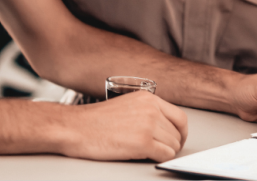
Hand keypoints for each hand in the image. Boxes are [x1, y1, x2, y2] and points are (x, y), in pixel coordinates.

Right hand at [62, 90, 187, 161]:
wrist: (75, 128)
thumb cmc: (95, 120)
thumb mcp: (127, 105)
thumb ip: (147, 111)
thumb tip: (165, 127)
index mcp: (149, 99)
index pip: (180, 117)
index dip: (181, 132)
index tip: (178, 139)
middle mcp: (151, 109)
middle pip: (177, 133)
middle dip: (173, 144)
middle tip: (164, 151)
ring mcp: (147, 125)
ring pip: (173, 145)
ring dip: (165, 152)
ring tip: (150, 153)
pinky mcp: (142, 143)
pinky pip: (164, 154)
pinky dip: (160, 158)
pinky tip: (148, 157)